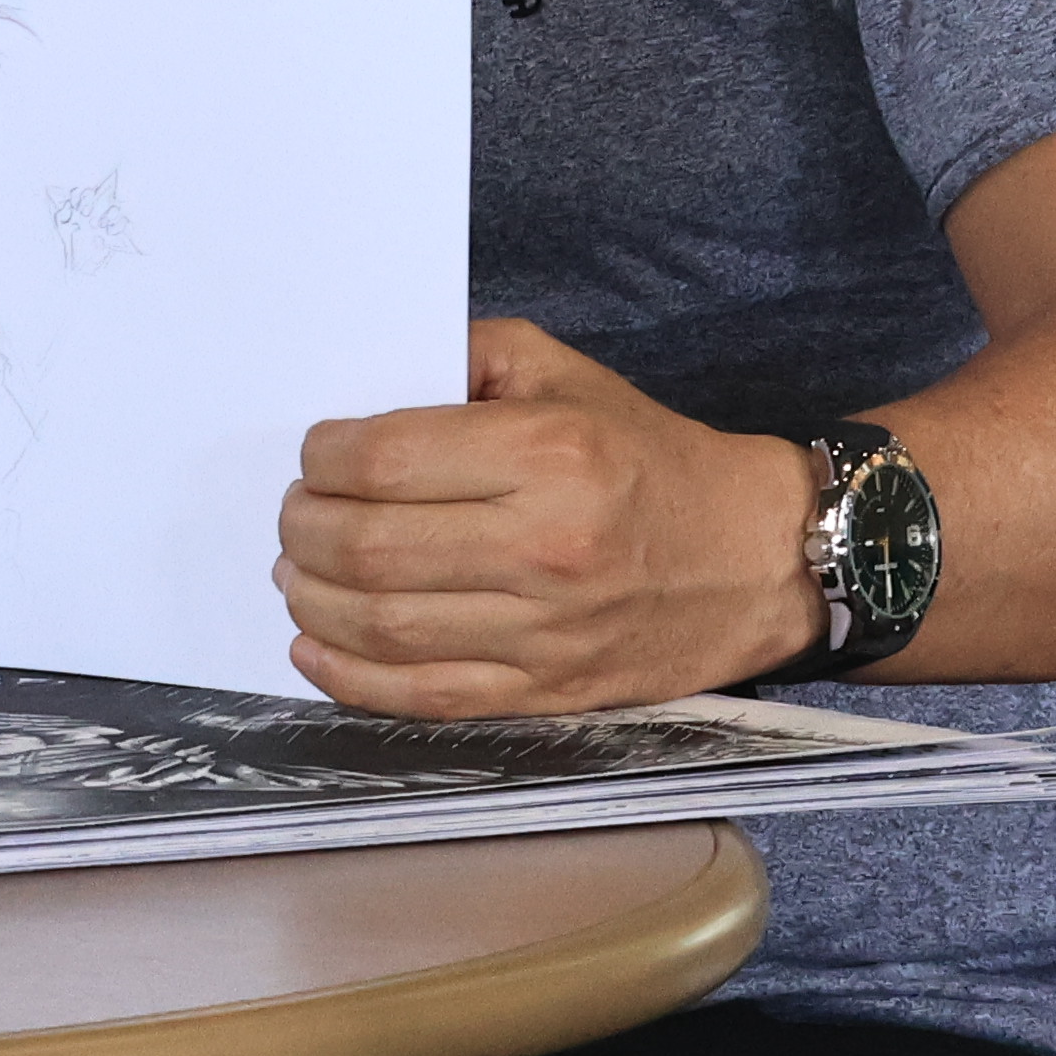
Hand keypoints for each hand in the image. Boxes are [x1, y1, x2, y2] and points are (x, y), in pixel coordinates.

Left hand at [280, 317, 823, 715]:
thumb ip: (464, 359)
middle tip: (295, 515)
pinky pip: (425, 696)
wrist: (760, 557)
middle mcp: (545, 546)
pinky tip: (314, 647)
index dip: (321, 459)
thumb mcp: (564, 375)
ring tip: (296, 572)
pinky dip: (350, 678)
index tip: (315, 456)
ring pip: (382, 627)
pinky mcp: (551, 691)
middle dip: (301, 529)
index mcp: (547, 456)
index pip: (382, 462)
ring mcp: (547, 630)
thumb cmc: (648, 457)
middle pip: (367, 548)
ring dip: (311, 600)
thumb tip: (363, 387)